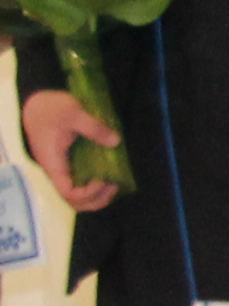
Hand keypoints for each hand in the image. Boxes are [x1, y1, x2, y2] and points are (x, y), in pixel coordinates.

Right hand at [20, 91, 119, 213]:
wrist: (37, 103)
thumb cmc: (51, 109)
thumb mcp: (73, 113)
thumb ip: (94, 127)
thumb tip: (115, 141)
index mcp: (55, 164)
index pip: (68, 193)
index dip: (87, 193)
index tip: (102, 179)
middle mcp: (58, 171)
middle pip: (73, 201)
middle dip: (96, 200)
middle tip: (114, 186)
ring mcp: (63, 168)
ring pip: (76, 195)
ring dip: (96, 196)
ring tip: (114, 184)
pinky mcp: (69, 162)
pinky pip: (80, 182)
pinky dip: (95, 186)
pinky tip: (110, 176)